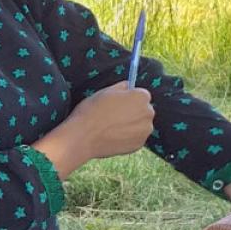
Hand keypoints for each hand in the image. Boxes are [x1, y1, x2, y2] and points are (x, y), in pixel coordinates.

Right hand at [34, 84, 154, 177]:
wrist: (82, 138)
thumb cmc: (91, 112)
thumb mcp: (104, 92)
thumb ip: (121, 87)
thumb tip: (128, 85)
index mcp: (141, 96)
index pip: (141, 95)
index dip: (128, 100)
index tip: (117, 105)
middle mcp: (148, 112)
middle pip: (143, 110)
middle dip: (132, 113)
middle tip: (113, 117)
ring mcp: (145, 130)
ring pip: (140, 125)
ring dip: (131, 126)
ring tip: (112, 128)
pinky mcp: (139, 144)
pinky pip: (136, 138)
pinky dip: (127, 138)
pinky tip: (113, 137)